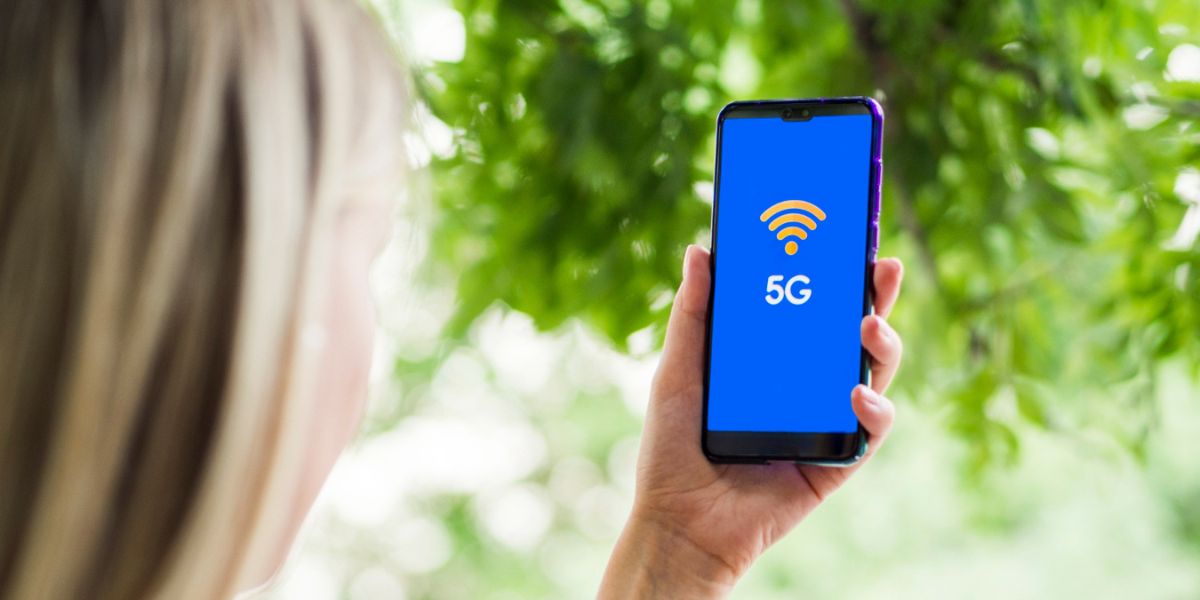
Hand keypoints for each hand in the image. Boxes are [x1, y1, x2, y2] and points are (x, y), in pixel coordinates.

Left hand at [599, 246, 903, 598]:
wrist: (679, 520)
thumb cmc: (673, 448)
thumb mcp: (680, 372)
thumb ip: (694, 315)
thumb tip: (699, 250)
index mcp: (773, 364)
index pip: (814, 312)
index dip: (837, 278)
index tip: (852, 241)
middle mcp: (805, 389)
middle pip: (853, 337)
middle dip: (877, 300)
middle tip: (884, 269)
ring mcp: (824, 424)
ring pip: (873, 377)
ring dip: (882, 347)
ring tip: (869, 326)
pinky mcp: (837, 463)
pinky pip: (870, 432)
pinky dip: (873, 410)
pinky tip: (855, 395)